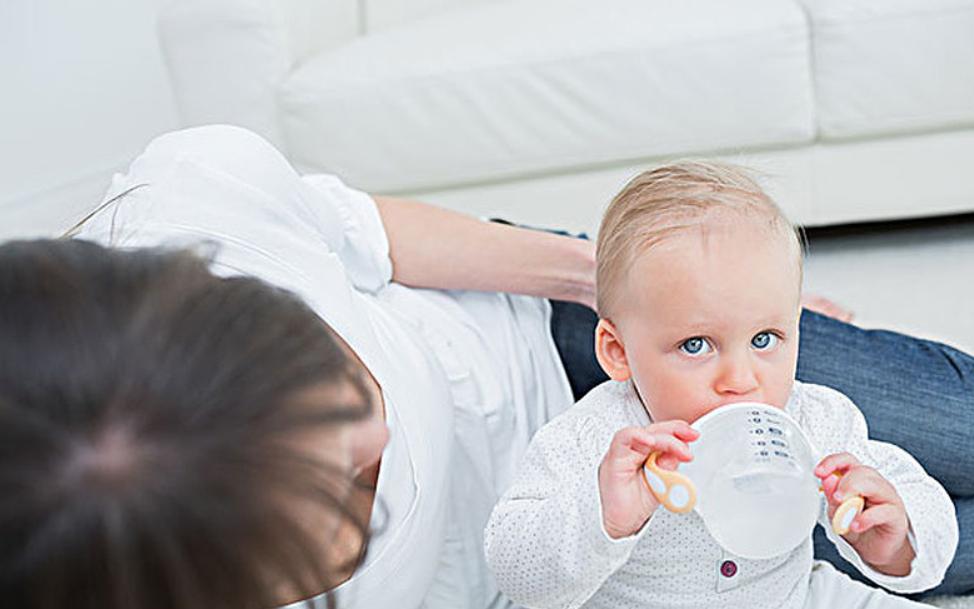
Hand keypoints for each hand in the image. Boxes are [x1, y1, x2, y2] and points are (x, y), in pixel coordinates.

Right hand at [599, 422, 697, 538]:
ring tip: (679, 448)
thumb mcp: (662, 483)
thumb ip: (669, 466)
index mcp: (644, 454)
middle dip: (674, 431)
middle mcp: (632, 451)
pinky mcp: (613, 460)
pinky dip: (637, 437)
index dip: (678, 431)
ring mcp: (621, 454)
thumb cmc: (635, 506)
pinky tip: (650, 441)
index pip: (661, 434)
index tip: (693, 435)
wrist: (620, 525)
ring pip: (641, 433)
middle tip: (691, 437)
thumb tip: (680, 452)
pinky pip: (622, 440)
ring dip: (662, 437)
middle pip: (653, 430)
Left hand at [816, 453, 914, 575]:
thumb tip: (827, 480)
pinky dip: (866, 518)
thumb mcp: (837, 511)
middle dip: (845, 483)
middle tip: (836, 498)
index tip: (819, 472)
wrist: (875, 549)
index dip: (832, 462)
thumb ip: (832, 496)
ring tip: (844, 511)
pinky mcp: (896, 515)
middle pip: (861, 471)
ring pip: (874, 485)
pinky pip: (883, 511)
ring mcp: (888, 497)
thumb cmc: (857, 525)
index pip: (847, 460)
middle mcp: (874, 484)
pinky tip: (856, 525)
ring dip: (856, 497)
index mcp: (857, 478)